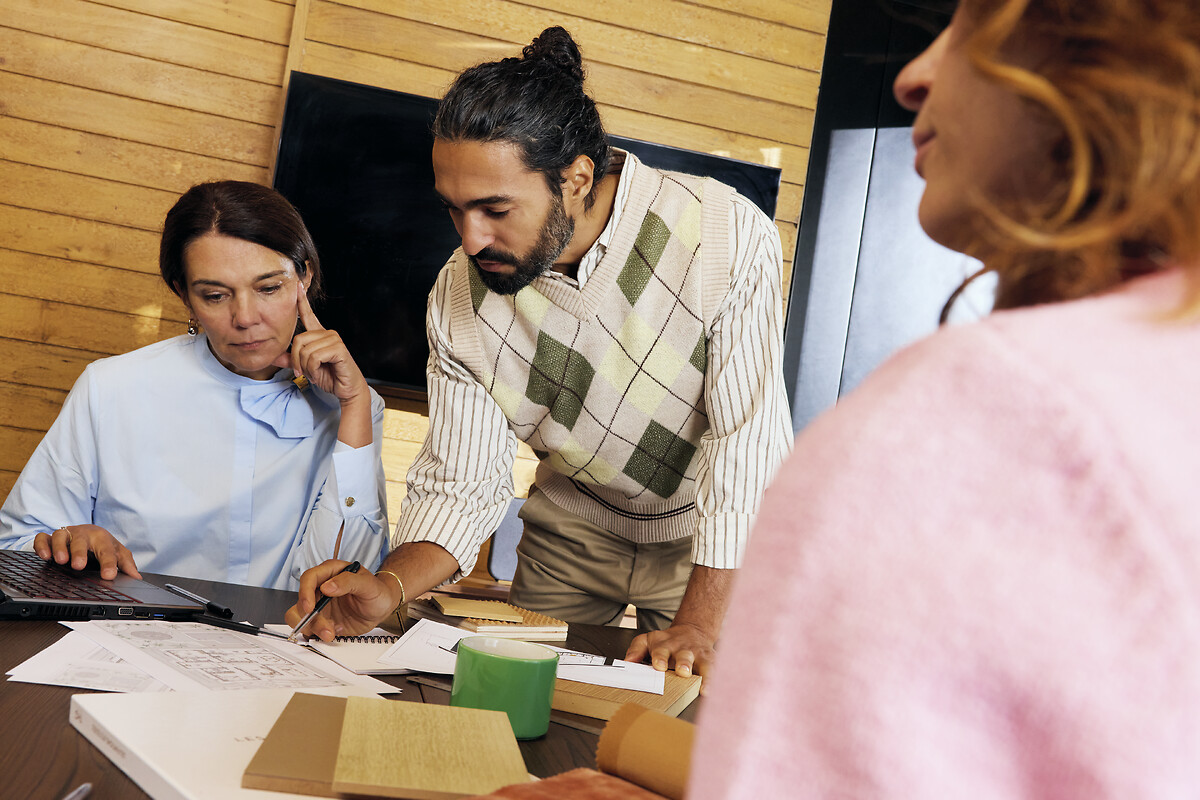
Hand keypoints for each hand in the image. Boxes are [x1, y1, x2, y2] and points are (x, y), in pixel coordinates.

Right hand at [32, 524, 140, 580]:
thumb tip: (137, 578)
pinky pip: (43, 538)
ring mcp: (67, 535)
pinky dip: (42, 545)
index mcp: (103, 539)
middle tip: (79, 565)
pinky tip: (44, 556)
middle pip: (82, 540)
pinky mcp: (51, 538)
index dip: (109, 563)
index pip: (107, 550)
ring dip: (59, 547)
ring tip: (61, 560)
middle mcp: (84, 535)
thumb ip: (126, 565)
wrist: (89, 532)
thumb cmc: (103, 545)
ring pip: (60, 536)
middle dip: (80, 552)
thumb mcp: (117, 553)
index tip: (109, 575)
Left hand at [274, 283, 368, 407]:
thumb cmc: (330, 377)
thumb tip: (273, 356)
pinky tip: (321, 373)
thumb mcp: (306, 368)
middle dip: (297, 360)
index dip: (301, 300)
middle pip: (298, 340)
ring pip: (305, 350)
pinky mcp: (339, 348)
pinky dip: (314, 369)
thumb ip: (291, 360)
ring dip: (306, 367)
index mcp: (319, 335)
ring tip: (315, 373)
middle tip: (304, 372)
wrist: (347, 389)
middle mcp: (327, 333)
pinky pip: (314, 356)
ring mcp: (334, 339)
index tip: (297, 286)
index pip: (308, 314)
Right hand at [285, 559, 399, 640]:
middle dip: (310, 618)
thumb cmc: (377, 591)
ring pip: (302, 617)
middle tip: (326, 628)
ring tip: (331, 633)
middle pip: (302, 601)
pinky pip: (310, 628)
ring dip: (313, 628)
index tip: (310, 607)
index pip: (309, 578)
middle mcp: (322, 588)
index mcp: (331, 572)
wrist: (382, 607)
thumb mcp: (368, 584)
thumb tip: (327, 587)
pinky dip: (317, 633)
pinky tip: (335, 631)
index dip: (305, 592)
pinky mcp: (322, 620)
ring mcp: (320, 605)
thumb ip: (348, 582)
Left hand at [625, 620, 715, 678]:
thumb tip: (628, 661)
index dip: (660, 657)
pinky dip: (713, 680)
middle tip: (682, 671)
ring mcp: (698, 654)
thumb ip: (637, 649)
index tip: (659, 665)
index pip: (661, 649)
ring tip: (701, 685)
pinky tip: (711, 691)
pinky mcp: (710, 660)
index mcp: (664, 645)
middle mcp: (682, 649)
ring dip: (703, 673)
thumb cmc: (668, 642)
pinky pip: (714, 670)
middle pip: (683, 655)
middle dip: (683, 663)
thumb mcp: (649, 640)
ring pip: (701, 661)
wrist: (692, 631)